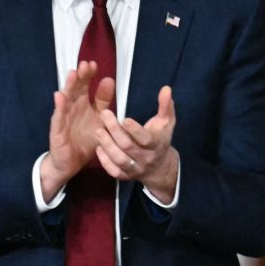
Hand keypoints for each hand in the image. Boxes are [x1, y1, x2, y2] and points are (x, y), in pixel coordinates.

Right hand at [42, 61, 116, 195]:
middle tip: (85, 65)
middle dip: (80, 76)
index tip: (94, 64)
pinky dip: (59, 107)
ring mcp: (63, 117)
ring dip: (68, 86)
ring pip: (65, 99)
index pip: (85, 85)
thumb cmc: (84, 139)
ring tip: (72, 74)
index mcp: (81, 103)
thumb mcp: (98, 119)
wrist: (71, 163)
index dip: (89, 75)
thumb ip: (103, 101)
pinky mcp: (57, 130)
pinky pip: (58, 117)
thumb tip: (109, 80)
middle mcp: (71, 107)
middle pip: (75, 88)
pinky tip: (59, 96)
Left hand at [96, 85, 179, 202]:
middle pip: (128, 146)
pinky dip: (105, 161)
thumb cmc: (160, 138)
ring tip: (97, 130)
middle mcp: (146, 157)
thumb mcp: (166, 122)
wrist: (160, 167)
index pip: (145, 139)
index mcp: (156, 144)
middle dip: (115, 130)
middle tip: (103, 114)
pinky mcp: (126, 176)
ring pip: (119, 159)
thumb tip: (166, 88)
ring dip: (107, 145)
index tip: (124, 118)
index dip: (135, 130)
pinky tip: (98, 148)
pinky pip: (114, 172)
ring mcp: (135, 168)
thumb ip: (165, 106)